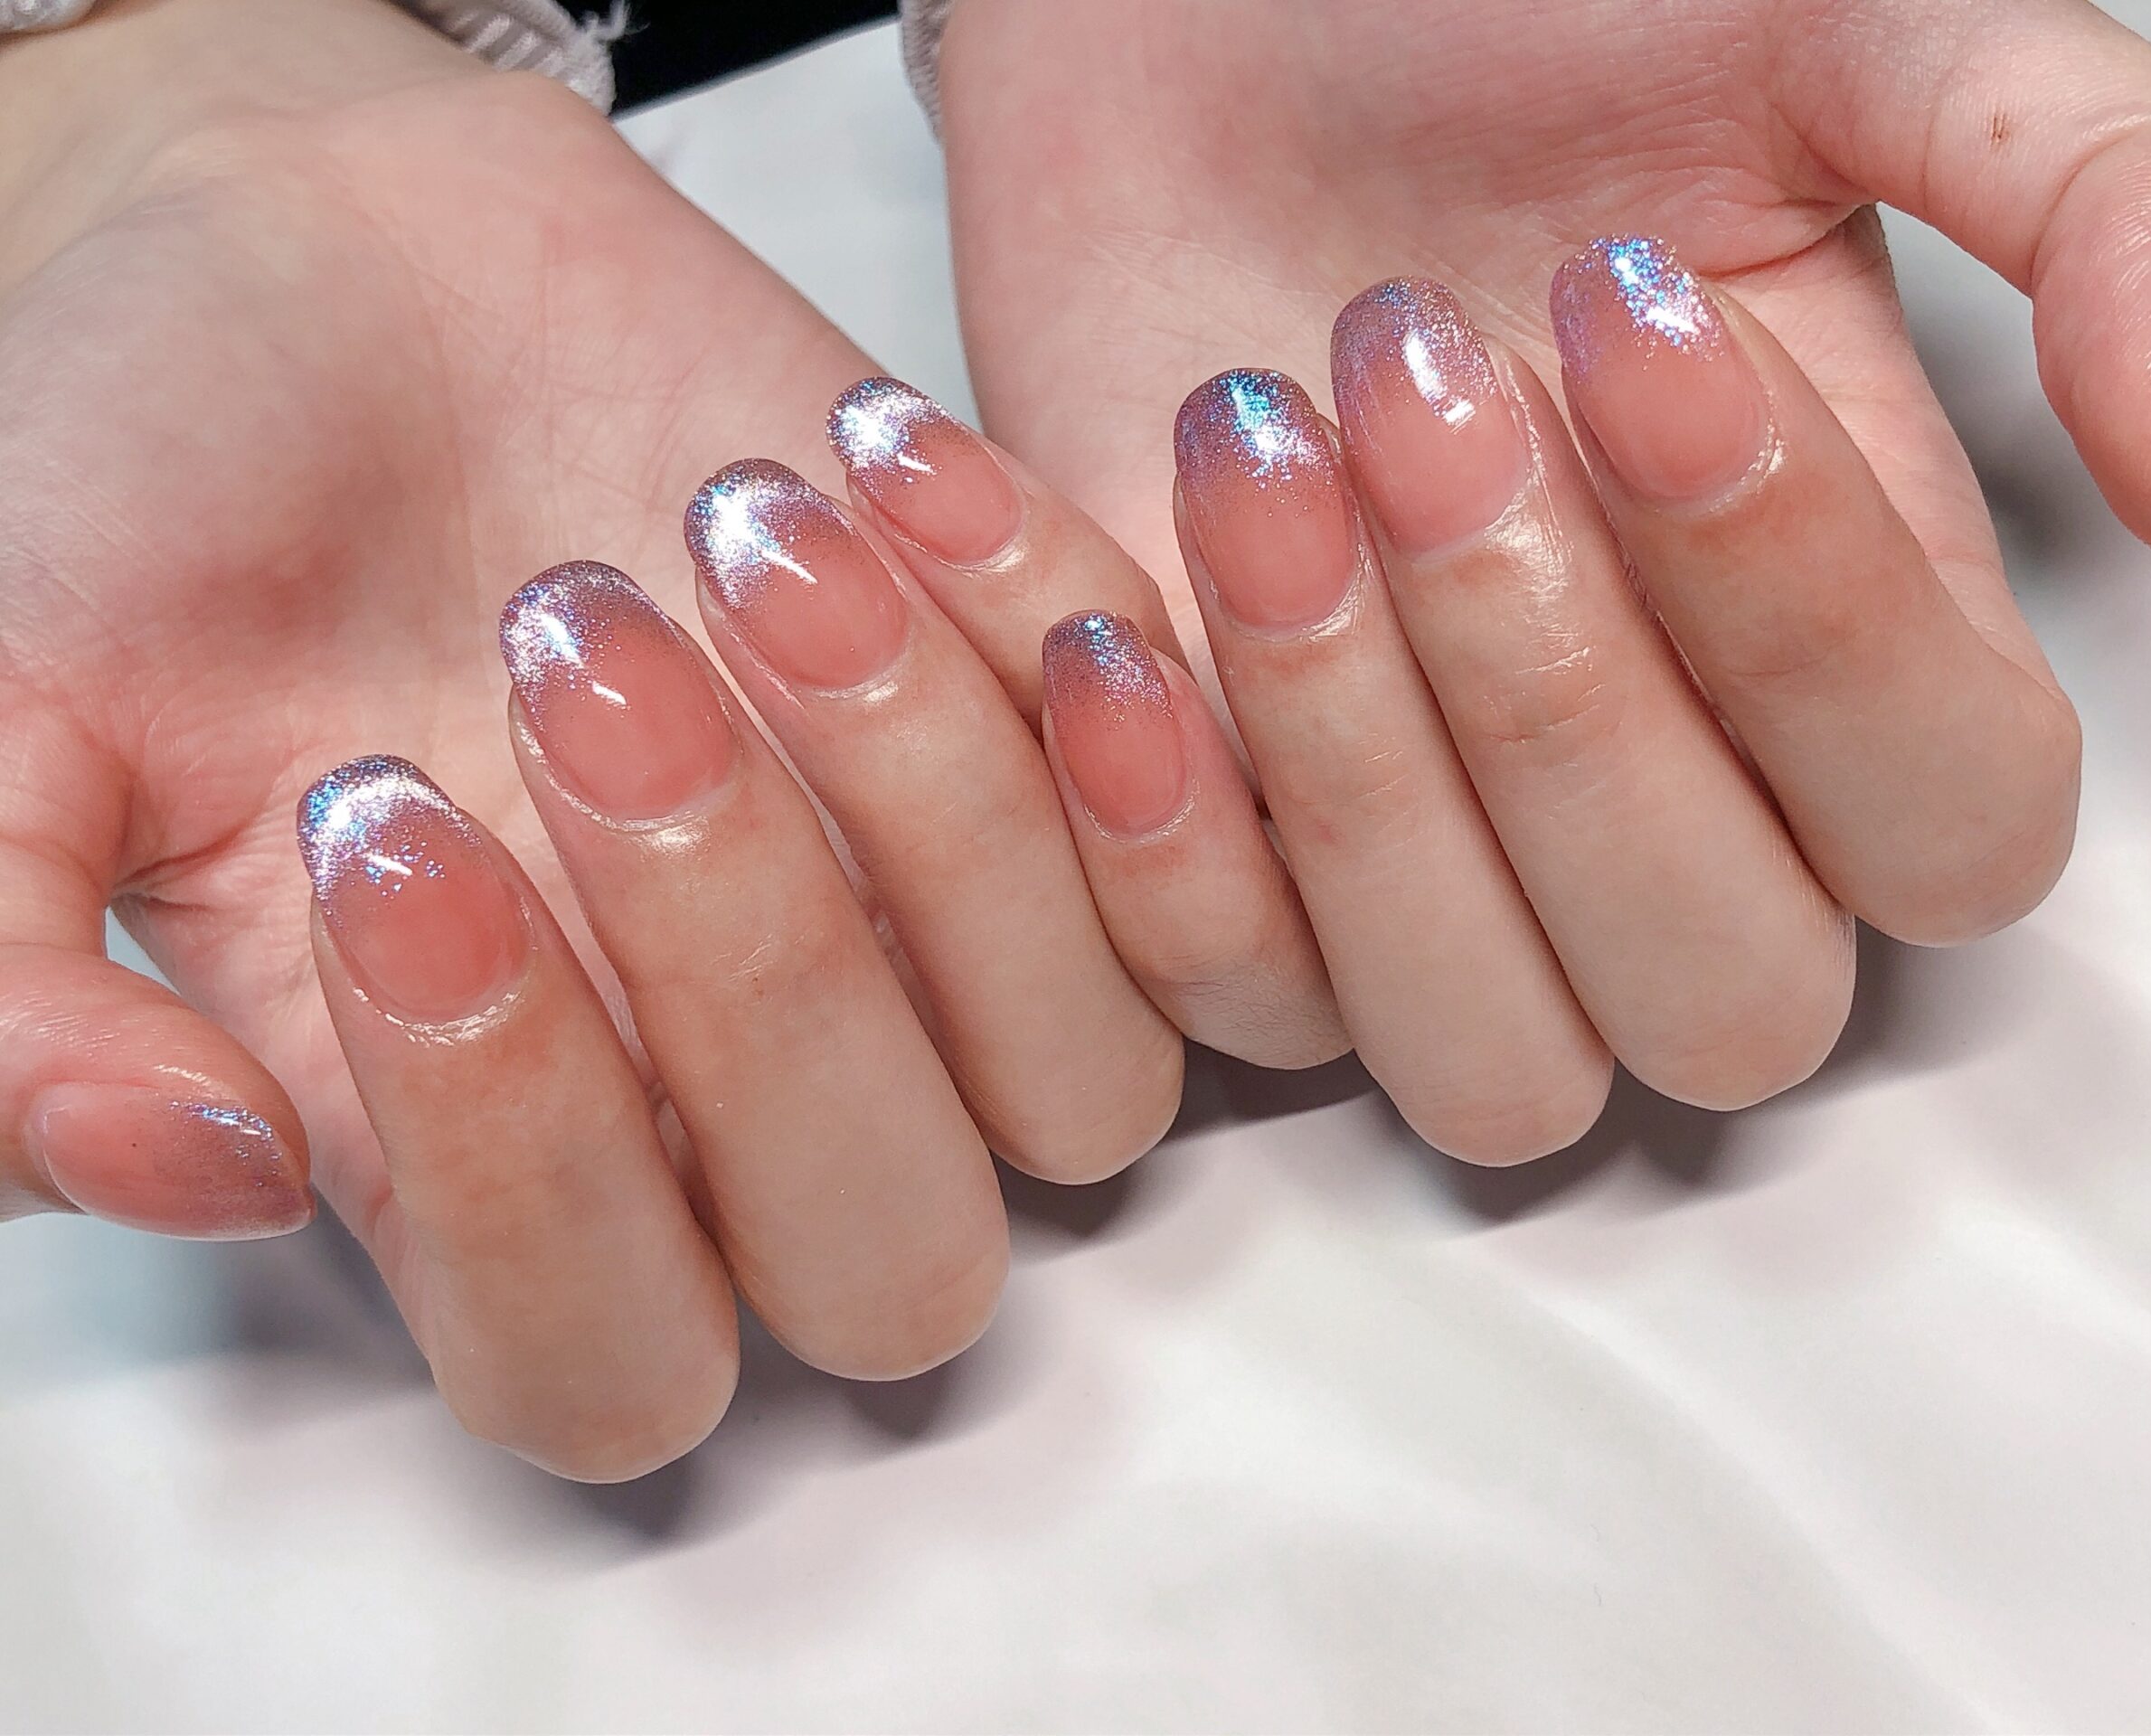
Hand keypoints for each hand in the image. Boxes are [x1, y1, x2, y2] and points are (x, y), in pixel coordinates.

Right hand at [0, 0, 1183, 1478]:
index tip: (378, 824)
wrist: (330, 251)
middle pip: (888, 1259)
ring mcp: (934, 941)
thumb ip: (5, 992)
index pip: (596, 1352)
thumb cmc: (142, 488)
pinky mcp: (1067, 765)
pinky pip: (1206, 826)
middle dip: (756, 969)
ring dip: (935, 805)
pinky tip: (881, 463)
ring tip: (739, 530)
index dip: (528, 1171)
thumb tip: (197, 1172)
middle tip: (578, 655)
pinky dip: (1075, 648)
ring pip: (1087, 1078)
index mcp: (484, 1152)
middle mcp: (735, 1090)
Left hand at [939, 0, 2150, 1156]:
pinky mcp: (1224, 879)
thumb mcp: (1859, 28)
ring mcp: (1437, 874)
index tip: (1648, 324)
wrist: (1188, 13)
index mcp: (1858, 641)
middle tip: (1419, 377)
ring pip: (1483, 1056)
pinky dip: (1153, 833)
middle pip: (1721, 998)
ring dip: (1358, 774)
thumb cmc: (1511, 24)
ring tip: (1248, 448)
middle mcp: (1666, 806)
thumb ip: (2118, 211)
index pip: (1951, 825)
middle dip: (1560, 698)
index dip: (1811, 623)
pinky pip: (1225, 1013)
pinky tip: (1108, 608)